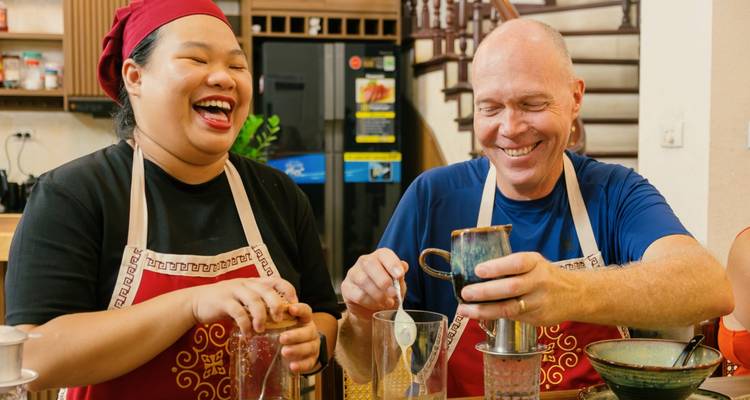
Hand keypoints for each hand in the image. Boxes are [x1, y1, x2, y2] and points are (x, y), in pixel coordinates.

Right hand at [188, 278, 297, 334]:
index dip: (288, 290)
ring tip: (261, 330)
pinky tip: (247, 334)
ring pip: (253, 300)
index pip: (276, 280)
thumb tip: (280, 317)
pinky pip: (238, 312)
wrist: (197, 302)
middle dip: (276, 304)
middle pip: (267, 290)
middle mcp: (246, 284)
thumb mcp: (244, 299)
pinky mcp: (223, 301)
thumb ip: (259, 304)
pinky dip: (245, 324)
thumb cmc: (225, 302)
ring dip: (260, 317)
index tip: (295, 305)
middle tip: (280, 319)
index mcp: (254, 282)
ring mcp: (234, 290)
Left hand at [280, 303, 319, 372]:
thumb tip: (260, 308)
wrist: (298, 350)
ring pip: (309, 347)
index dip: (300, 310)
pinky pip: (309, 362)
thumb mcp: (281, 322)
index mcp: (304, 319)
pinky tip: (292, 366)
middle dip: (296, 335)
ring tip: (284, 352)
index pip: (306, 311)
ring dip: (297, 350)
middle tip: (282, 338)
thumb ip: (275, 316)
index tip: (291, 309)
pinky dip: (301, 365)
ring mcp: (313, 345)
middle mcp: (310, 331)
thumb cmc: (286, 331)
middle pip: (308, 331)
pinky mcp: (311, 359)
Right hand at [341, 248, 407, 320]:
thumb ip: (400, 275)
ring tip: (387, 303)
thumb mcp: (398, 284)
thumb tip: (404, 266)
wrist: (373, 310)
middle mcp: (364, 262)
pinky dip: (370, 302)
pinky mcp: (346, 287)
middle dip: (383, 280)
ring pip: (363, 280)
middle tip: (393, 294)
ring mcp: (353, 273)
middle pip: (370, 263)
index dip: (392, 263)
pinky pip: (358, 294)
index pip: (384, 254)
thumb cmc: (387, 293)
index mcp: (379, 257)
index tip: (399, 275)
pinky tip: (376, 305)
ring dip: (378, 294)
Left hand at [456, 252, 577, 325]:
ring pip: (509, 308)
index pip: (517, 263)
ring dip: (483, 310)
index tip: (478, 270)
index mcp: (535, 263)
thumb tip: (476, 272)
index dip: (497, 267)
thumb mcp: (533, 262)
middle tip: (465, 293)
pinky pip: (512, 318)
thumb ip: (511, 266)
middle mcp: (539, 282)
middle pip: (511, 288)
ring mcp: (539, 302)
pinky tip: (478, 315)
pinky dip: (493, 317)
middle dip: (485, 292)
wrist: (576, 295)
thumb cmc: (545, 275)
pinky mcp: (538, 319)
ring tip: (464, 310)